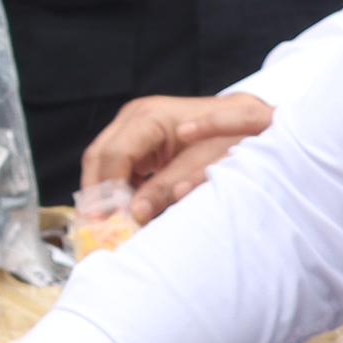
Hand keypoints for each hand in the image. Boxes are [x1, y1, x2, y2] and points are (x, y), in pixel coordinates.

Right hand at [78, 93, 276, 220]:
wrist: (245, 117)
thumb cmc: (229, 138)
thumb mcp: (198, 166)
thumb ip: (163, 189)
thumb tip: (133, 215)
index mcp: (148, 117)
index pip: (113, 156)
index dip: (106, 191)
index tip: (106, 222)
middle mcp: (134, 116)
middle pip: (98, 156)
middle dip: (96, 194)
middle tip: (97, 227)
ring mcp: (132, 124)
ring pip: (101, 160)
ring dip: (103, 192)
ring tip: (107, 222)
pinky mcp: (136, 136)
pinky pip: (115, 162)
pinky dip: (115, 186)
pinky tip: (120, 209)